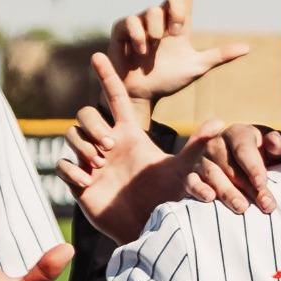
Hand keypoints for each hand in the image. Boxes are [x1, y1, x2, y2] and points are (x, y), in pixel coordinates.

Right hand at [57, 52, 226, 242]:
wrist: (151, 227)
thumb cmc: (169, 198)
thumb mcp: (184, 170)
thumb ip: (198, 145)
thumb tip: (219, 122)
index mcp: (129, 133)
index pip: (115, 97)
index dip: (107, 75)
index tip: (99, 53)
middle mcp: (108, 143)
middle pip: (86, 114)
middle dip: (92, 125)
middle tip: (109, 146)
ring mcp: (92, 162)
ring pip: (71, 136)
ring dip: (82, 147)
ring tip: (100, 166)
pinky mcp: (80, 183)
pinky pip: (62, 166)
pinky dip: (72, 171)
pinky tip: (88, 183)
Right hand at [107, 0, 250, 125]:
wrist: (143, 93)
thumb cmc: (169, 79)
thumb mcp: (197, 67)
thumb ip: (219, 56)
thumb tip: (248, 48)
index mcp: (179, 24)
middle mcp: (160, 18)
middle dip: (177, 13)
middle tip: (175, 33)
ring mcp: (140, 22)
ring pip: (152, 11)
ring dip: (156, 31)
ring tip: (153, 48)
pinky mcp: (122, 28)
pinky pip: (132, 22)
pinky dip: (140, 37)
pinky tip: (140, 51)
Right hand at [183, 123, 280, 213]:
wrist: (231, 164)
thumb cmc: (261, 156)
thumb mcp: (272, 148)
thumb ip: (278, 144)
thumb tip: (274, 143)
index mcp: (238, 134)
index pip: (243, 148)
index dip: (254, 167)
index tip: (262, 184)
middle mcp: (216, 144)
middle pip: (230, 166)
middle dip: (248, 187)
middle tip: (264, 204)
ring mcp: (202, 160)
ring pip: (212, 175)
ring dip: (227, 192)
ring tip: (242, 207)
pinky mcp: (191, 176)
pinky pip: (192, 182)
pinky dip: (199, 190)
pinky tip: (209, 198)